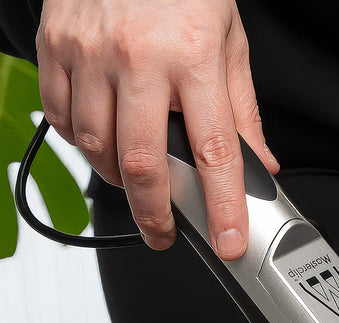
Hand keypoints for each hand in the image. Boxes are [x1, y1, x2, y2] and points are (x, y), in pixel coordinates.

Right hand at [35, 0, 278, 259]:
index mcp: (194, 59)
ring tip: (139, 181)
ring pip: (97, 146)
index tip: (229, 241)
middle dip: (156, 213)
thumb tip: (262, 166)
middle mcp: (138, 58)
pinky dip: (83, 142)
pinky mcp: (55, 46)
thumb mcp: (230, 44)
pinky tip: (104, 141)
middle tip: (166, 234)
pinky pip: (62, 116)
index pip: (214, 152)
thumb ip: (244, 112)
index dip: (223, 206)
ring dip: (119, 178)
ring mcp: (90, 52)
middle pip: (143, 163)